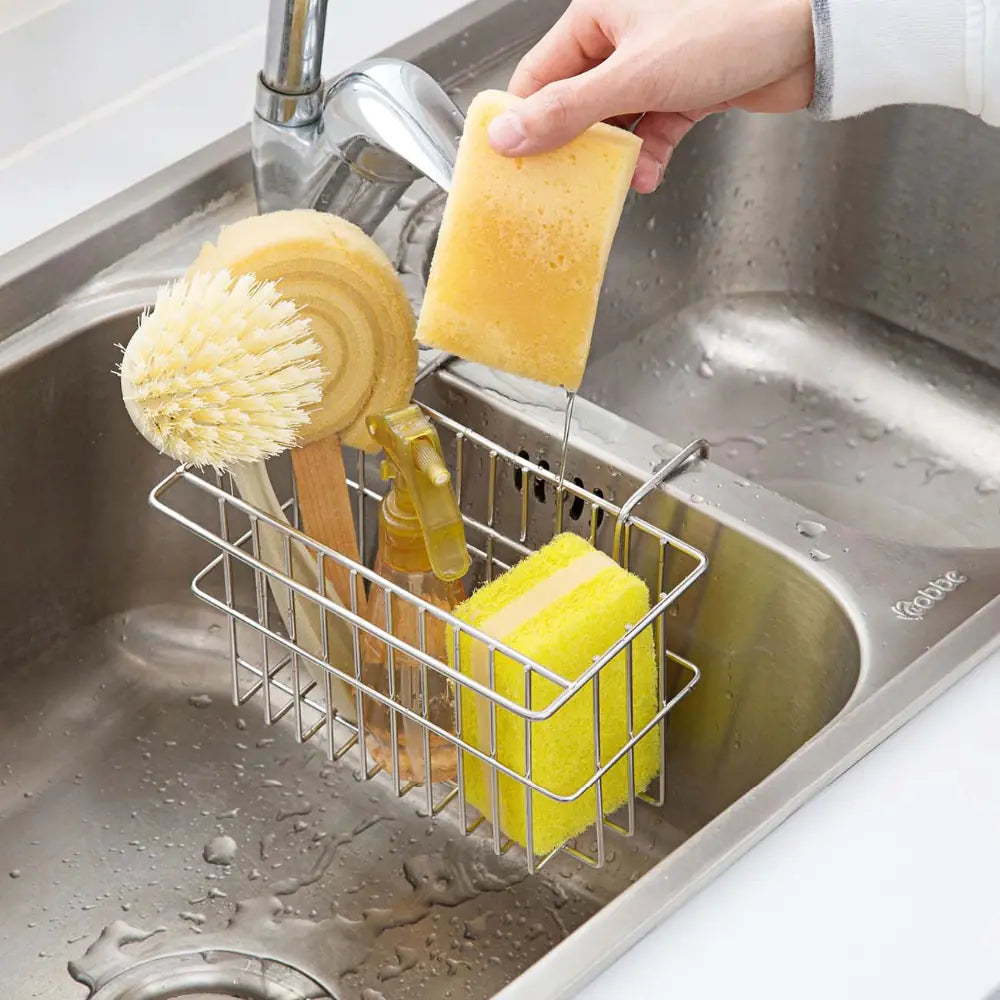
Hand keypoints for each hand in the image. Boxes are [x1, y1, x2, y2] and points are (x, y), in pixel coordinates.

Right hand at [487, 0, 814, 191]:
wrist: (810, 37)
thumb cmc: (729, 29)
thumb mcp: (633, 76)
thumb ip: (566, 111)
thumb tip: (508, 135)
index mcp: (598, 15)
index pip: (539, 75)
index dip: (524, 120)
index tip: (515, 162)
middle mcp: (623, 36)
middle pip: (575, 103)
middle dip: (575, 146)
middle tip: (565, 182)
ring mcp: (656, 64)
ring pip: (616, 121)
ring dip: (615, 157)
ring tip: (613, 182)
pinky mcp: (686, 88)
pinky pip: (652, 128)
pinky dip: (649, 154)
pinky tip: (648, 173)